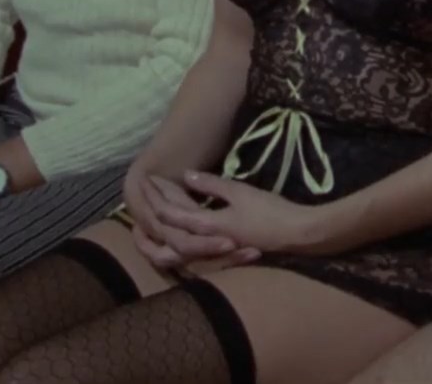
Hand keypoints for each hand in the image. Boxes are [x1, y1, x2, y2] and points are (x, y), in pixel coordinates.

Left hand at [124, 168, 255, 271]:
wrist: (295, 235)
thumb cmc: (268, 211)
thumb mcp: (239, 192)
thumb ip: (211, 185)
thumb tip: (186, 175)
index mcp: (205, 225)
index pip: (170, 214)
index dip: (156, 197)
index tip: (146, 182)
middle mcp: (204, 242)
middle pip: (165, 239)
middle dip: (148, 226)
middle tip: (137, 213)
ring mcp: (212, 251)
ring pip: (173, 255)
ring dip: (157, 244)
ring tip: (144, 234)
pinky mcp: (220, 254)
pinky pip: (188, 255)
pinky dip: (175, 248)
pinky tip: (175, 238)